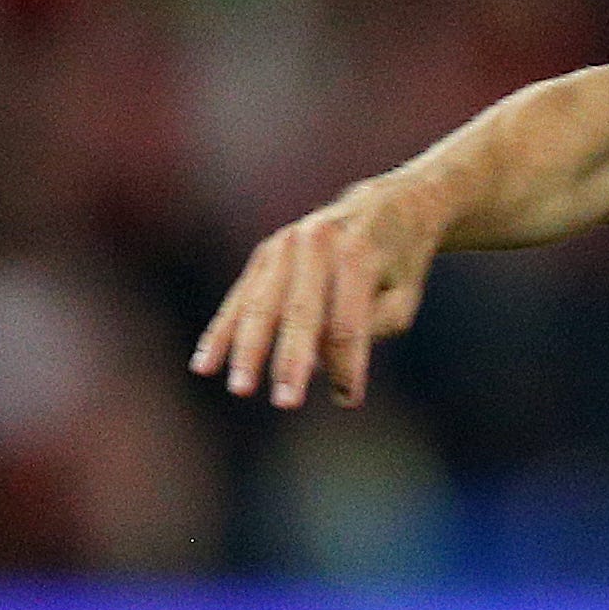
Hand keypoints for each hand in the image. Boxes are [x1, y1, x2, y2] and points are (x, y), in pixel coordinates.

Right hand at [190, 182, 439, 408]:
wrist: (386, 206)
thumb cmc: (398, 266)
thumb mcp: (403, 295)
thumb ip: (369, 326)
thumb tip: (317, 363)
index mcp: (358, 254)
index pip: (348, 322)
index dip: (347, 365)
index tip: (350, 399)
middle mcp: (317, 243)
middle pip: (301, 312)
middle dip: (292, 360)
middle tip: (287, 403)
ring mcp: (285, 245)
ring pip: (261, 305)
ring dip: (248, 351)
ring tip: (240, 389)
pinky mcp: (265, 254)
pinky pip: (241, 298)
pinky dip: (223, 333)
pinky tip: (204, 365)